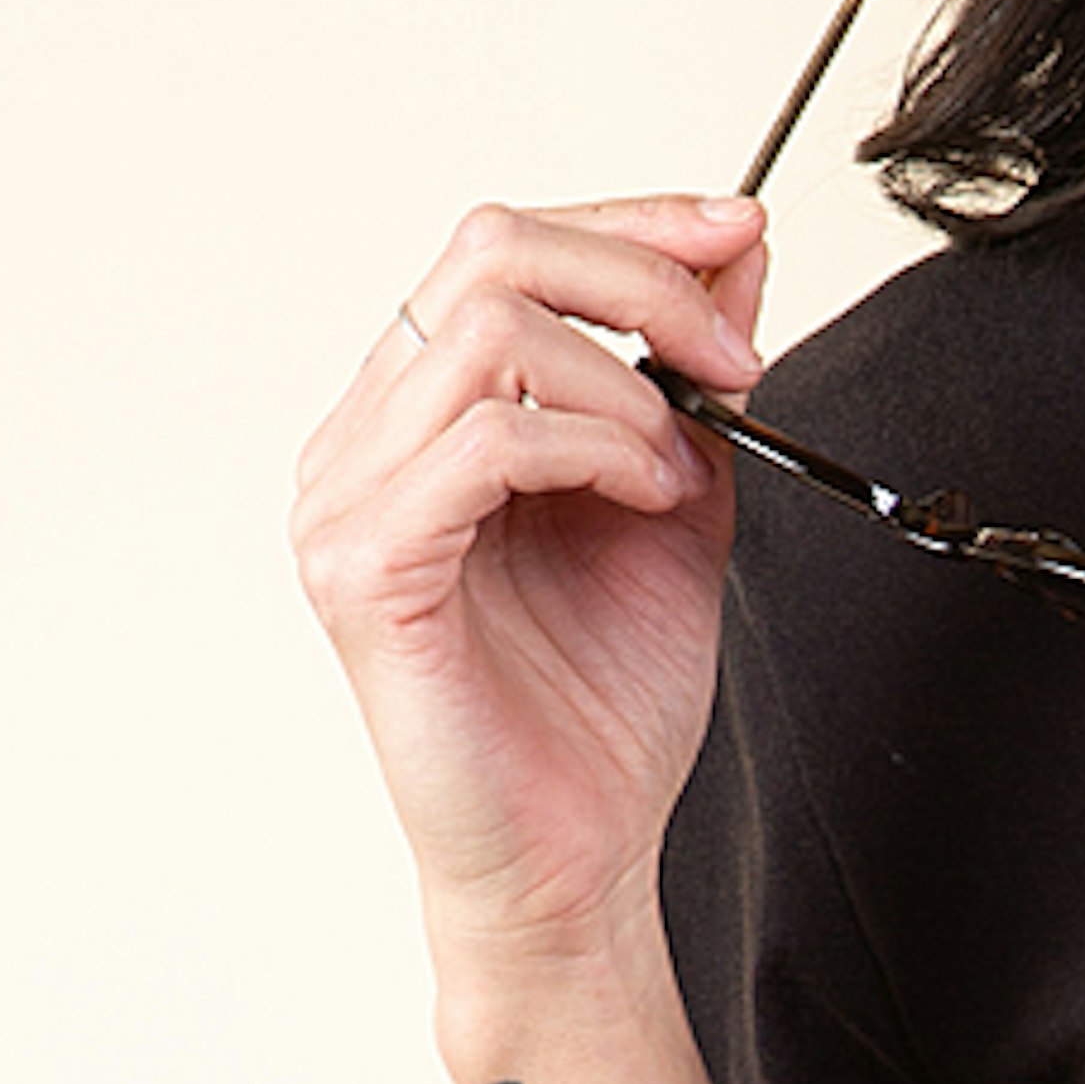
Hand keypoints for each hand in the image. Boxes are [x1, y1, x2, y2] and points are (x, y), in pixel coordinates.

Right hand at [290, 189, 767, 970]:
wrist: (576, 859)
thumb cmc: (601, 706)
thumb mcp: (677, 500)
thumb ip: (691, 378)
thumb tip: (735, 251)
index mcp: (420, 415)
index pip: (499, 249)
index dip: (629, 224)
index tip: (738, 232)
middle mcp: (363, 440)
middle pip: (486, 254)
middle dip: (640, 279)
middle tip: (732, 358)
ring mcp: (346, 500)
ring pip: (486, 334)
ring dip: (620, 389)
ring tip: (669, 476)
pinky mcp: (364, 570)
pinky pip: (482, 443)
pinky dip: (589, 450)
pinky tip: (640, 503)